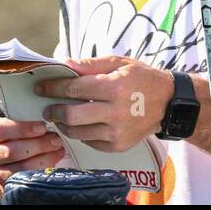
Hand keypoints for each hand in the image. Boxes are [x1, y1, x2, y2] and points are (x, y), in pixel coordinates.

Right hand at [0, 117, 65, 187]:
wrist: (28, 157)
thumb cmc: (28, 133)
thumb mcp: (26, 123)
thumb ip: (30, 118)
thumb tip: (48, 116)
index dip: (22, 129)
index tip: (42, 127)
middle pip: (11, 151)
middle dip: (38, 145)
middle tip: (56, 140)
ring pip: (20, 167)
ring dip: (43, 158)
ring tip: (59, 150)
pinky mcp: (9, 185)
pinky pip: (26, 181)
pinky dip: (43, 170)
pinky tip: (54, 161)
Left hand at [37, 54, 176, 153]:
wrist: (169, 103)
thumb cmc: (142, 79)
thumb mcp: (120, 63)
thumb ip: (90, 64)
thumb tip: (64, 64)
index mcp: (115, 87)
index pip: (75, 88)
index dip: (54, 88)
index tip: (41, 88)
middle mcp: (116, 112)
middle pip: (72, 115)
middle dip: (54, 110)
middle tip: (47, 107)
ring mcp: (117, 132)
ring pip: (77, 132)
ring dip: (64, 124)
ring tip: (61, 116)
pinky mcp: (118, 146)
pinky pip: (89, 141)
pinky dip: (81, 133)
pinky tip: (82, 124)